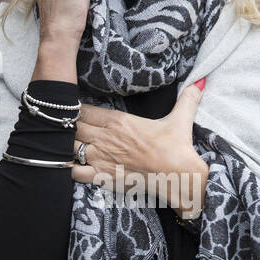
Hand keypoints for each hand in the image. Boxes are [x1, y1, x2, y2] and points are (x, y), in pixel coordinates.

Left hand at [71, 81, 208, 218]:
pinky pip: (73, 172)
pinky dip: (66, 169)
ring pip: (67, 147)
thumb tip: (201, 81)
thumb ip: (187, 98)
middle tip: (61, 127)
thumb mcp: (180, 119)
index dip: (72, 110)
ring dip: (62, 146)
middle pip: (70, 127)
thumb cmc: (177, 148)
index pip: (83, 110)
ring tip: (59, 145)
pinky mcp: (102, 177)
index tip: (69, 111)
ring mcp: (102, 158)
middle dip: (63, 126)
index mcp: (119, 121)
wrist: (179, 176)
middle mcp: (106, 138)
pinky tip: (65, 166)